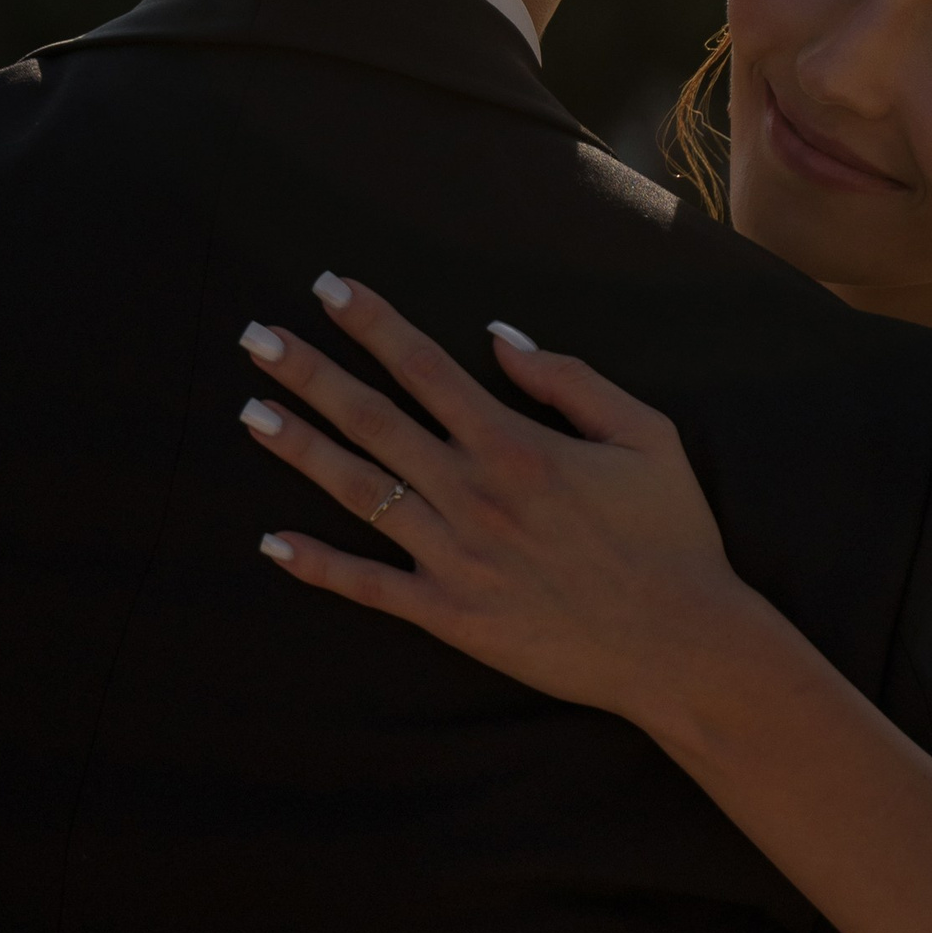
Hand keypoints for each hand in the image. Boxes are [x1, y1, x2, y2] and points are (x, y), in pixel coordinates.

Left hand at [237, 271, 772, 744]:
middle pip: (373, 419)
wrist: (680, 644)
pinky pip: (370, 587)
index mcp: (516, 445)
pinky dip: (319, 565)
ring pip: (360, 491)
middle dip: (310, 373)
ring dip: (300, 450)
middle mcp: (473, 494)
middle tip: (255, 337)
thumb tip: (501, 337)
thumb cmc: (672, 537)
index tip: (328, 289)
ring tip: (251, 413)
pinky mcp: (451, 616)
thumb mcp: (646, 435)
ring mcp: (455, 557)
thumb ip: (571, 381)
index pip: (425, 367)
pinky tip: (271, 543)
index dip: (372, 323)